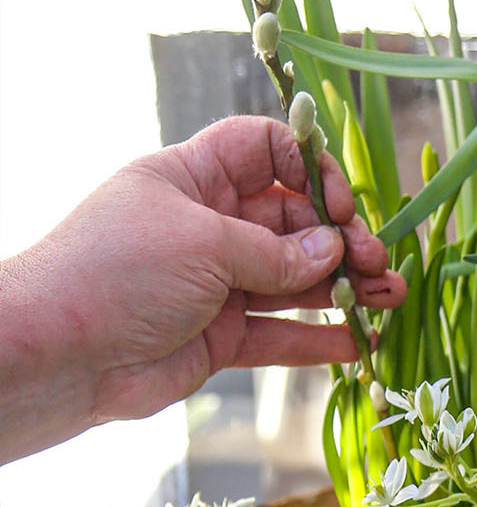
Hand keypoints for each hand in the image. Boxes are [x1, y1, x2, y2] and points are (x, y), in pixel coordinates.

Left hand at [0, 116, 405, 461]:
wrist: (56, 356)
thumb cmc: (115, 273)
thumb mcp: (203, 243)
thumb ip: (277, 252)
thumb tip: (332, 252)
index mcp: (193, 179)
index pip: (264, 150)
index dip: (307, 167)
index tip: (337, 202)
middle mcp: (210, 226)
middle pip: (294, 220)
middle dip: (340, 238)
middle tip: (374, 261)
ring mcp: (217, 283)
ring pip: (297, 279)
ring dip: (346, 287)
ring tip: (389, 297)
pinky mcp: (221, 336)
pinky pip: (282, 333)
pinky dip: (321, 338)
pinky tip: (359, 343)